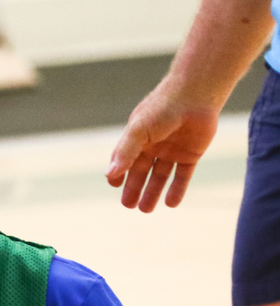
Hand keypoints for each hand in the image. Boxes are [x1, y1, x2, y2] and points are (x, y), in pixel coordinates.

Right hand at [106, 84, 218, 211]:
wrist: (197, 95)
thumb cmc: (163, 109)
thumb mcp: (138, 131)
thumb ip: (125, 152)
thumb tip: (109, 175)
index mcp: (138, 138)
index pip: (124, 159)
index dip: (118, 173)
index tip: (114, 185)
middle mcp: (154, 145)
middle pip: (141, 172)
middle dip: (134, 189)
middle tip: (128, 206)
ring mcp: (172, 150)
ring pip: (160, 176)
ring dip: (153, 192)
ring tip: (146, 210)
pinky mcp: (191, 154)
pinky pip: (182, 175)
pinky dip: (177, 189)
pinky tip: (171, 204)